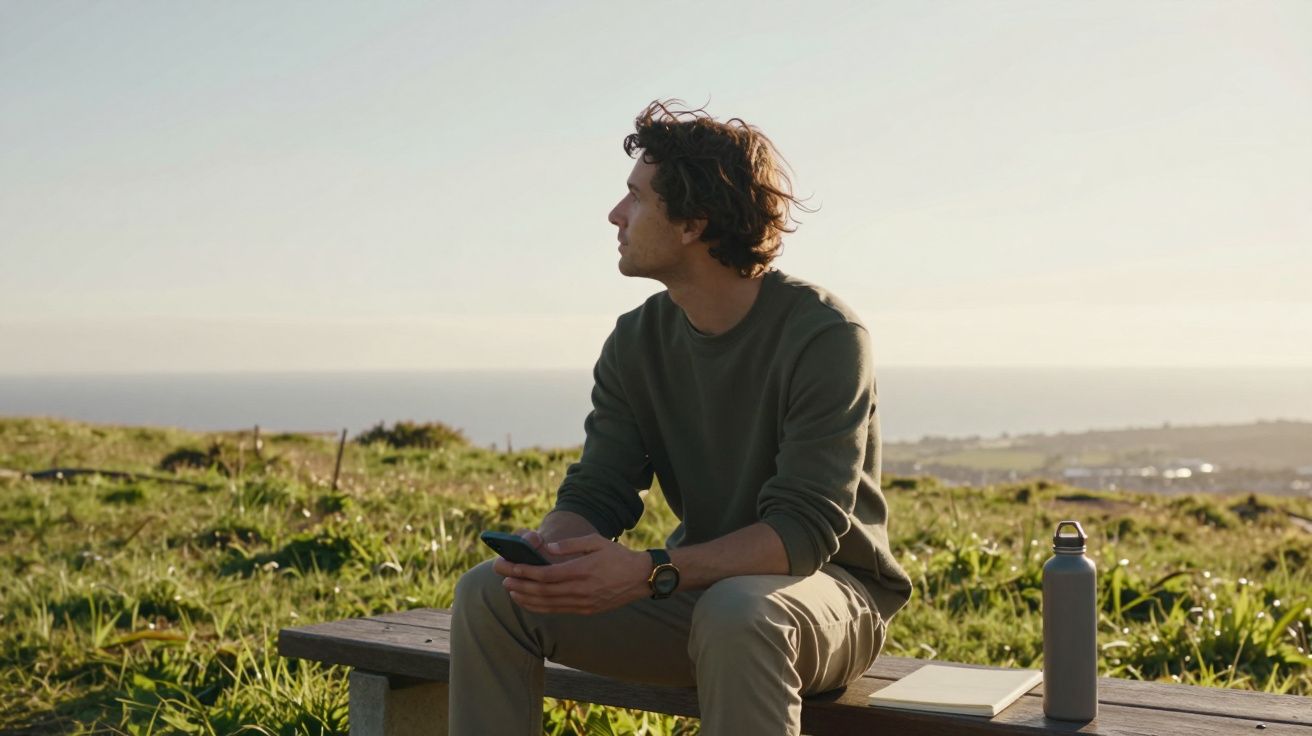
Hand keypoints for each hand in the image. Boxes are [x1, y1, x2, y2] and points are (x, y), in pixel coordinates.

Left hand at [494, 534, 651, 614]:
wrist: (641, 578)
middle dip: (521, 585)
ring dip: (527, 599)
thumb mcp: (596, 541)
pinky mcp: (587, 610)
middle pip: (543, 591)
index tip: (511, 568)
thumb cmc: (618, 556)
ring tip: (512, 592)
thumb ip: (571, 545)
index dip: (526, 572)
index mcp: (582, 570)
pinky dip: (541, 607)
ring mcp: (584, 602)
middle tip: (504, 580)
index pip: (547, 574)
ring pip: (549, 604)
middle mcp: (581, 589)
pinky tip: (530, 602)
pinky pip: (558, 610)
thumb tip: (547, 548)